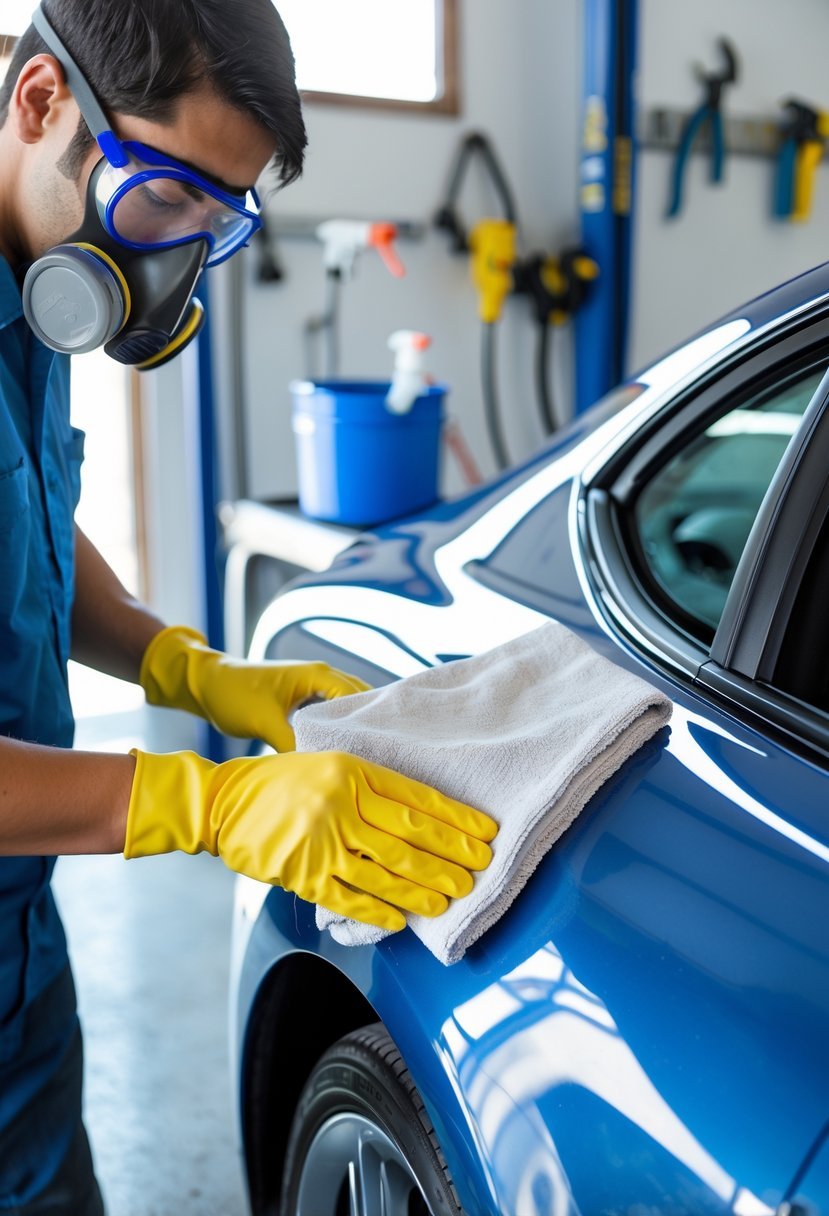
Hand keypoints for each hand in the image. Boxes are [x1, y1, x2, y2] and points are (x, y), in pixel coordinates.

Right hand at [125, 749, 497, 929]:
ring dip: (424, 890)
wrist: (224, 802)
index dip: (457, 820)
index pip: (418, 800)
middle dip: (451, 860)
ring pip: (388, 873)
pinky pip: (352, 899)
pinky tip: (401, 919)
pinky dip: (380, 911)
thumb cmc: (281, 783)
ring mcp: (323, 842)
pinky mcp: (304, 874)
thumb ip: (371, 785)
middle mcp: (342, 804)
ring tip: (448, 900)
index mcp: (354, 771)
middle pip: (411, 839)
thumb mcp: (330, 764)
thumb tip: (423, 817)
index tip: (485, 833)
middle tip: (478, 873)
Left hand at [139, 625, 368, 750]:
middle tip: (383, 754)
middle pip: (360, 700)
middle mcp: (321, 676)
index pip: (358, 697)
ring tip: (369, 754)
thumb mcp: (263, 721)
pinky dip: (339, 727)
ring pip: (347, 706)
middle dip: (370, 724)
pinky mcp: (304, 698)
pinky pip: (332, 712)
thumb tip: (317, 766)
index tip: (381, 748)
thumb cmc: (232, 694)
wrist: (207, 683)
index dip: (370, 721)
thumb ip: (291, 743)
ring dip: (355, 726)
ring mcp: (313, 686)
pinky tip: (342, 749)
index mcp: (317, 674)